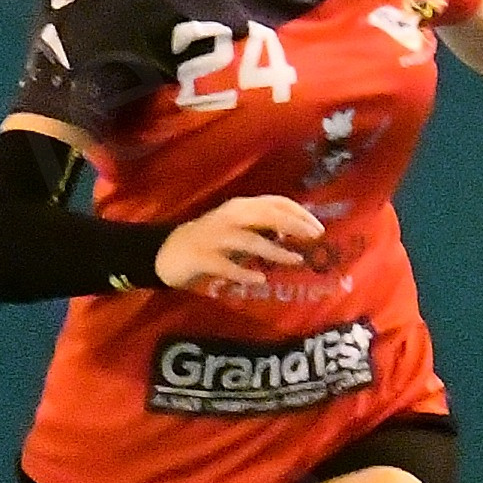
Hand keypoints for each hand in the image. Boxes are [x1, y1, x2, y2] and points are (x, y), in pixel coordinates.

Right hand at [157, 194, 323, 300]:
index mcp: (240, 207)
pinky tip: (259, 279)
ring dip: (275, 250)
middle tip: (314, 239)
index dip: (300, 213)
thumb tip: (293, 232)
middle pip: (267, 216)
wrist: (164, 253)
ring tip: (295, 260)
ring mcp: (213, 237)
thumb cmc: (208, 241)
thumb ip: (261, 228)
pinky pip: (225, 265)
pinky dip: (243, 272)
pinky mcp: (200, 258)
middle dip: (294, 226)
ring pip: (249, 240)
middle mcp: (228, 217)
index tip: (318, 228)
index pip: (276, 202)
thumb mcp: (237, 228)